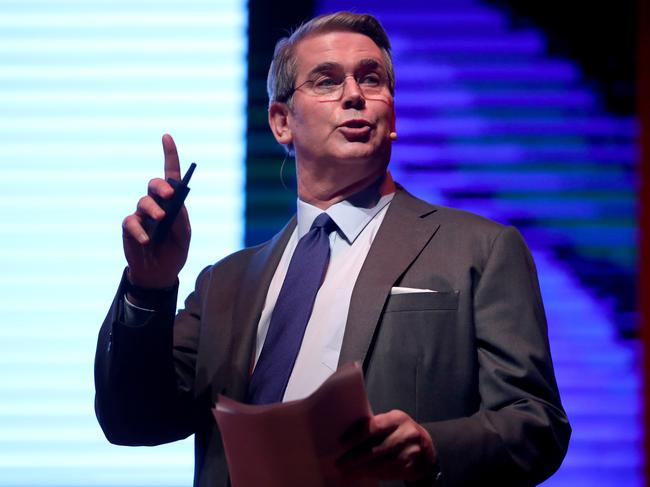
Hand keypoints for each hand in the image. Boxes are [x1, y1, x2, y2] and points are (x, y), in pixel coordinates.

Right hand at [122, 134, 190, 289]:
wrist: (160, 273)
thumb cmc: (174, 251)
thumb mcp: (184, 236)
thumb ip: (181, 219)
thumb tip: (175, 205)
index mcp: (173, 203)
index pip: (170, 174)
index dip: (169, 154)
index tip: (166, 136)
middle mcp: (156, 205)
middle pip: (155, 185)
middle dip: (162, 186)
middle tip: (170, 195)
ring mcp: (141, 215)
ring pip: (143, 202)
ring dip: (153, 209)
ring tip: (160, 219)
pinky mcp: (130, 228)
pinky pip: (131, 222)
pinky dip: (139, 230)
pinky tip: (146, 240)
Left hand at [337, 410, 437, 481]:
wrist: (426, 446)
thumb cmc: (400, 432)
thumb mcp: (390, 422)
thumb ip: (374, 424)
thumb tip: (346, 433)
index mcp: (398, 418)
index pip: (374, 427)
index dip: (356, 436)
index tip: (341, 444)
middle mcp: (407, 434)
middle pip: (377, 448)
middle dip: (355, 457)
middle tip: (339, 463)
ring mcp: (412, 453)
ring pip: (382, 464)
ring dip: (361, 469)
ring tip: (346, 472)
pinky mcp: (413, 468)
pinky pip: (389, 473)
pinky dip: (373, 474)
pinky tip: (361, 474)